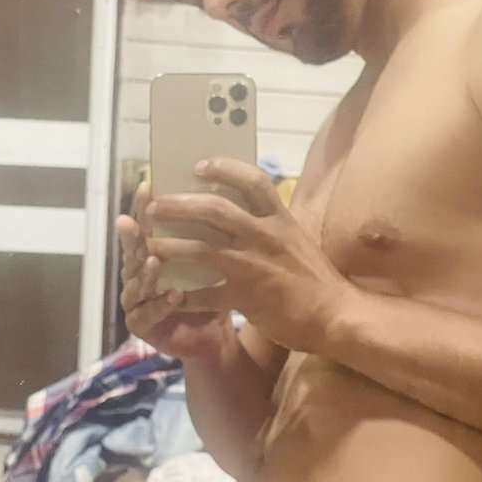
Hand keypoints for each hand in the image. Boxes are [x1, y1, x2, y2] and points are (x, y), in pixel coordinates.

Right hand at [117, 181, 231, 359]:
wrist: (212, 337)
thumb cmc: (212, 293)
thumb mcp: (214, 260)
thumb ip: (209, 234)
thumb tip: (220, 191)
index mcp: (154, 252)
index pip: (147, 226)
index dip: (144, 208)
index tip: (147, 186)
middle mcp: (138, 273)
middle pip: (133, 252)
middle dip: (132, 237)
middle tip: (130, 222)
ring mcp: (136, 300)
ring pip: (135, 283)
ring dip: (145, 272)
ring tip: (154, 260)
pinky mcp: (141, 326)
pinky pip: (147, 315)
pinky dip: (160, 305)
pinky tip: (174, 295)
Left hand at [148, 159, 351, 352]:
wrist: (334, 315)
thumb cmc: (314, 277)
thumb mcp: (296, 239)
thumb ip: (269, 224)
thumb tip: (238, 208)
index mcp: (280, 219)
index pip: (252, 181)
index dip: (223, 169)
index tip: (199, 165)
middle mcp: (265, 237)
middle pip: (214, 210)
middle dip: (179, 205)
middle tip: (155, 205)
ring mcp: (253, 267)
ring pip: (200, 250)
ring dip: (169, 246)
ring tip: (147, 245)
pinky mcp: (246, 298)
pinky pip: (205, 294)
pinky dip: (184, 294)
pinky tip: (168, 294)